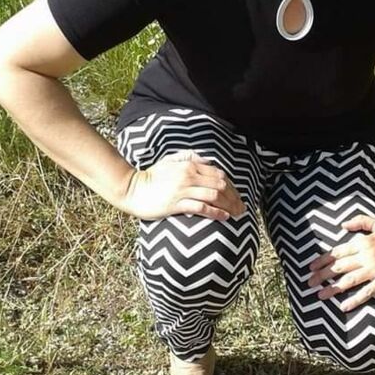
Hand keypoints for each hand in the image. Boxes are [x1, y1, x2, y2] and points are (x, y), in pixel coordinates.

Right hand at [121, 150, 246, 220]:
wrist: (132, 189)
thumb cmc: (152, 177)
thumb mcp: (170, 161)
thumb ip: (188, 157)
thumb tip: (205, 159)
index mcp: (190, 165)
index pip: (219, 174)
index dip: (232, 186)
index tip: (238, 197)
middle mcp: (189, 175)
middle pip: (220, 185)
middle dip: (234, 197)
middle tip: (242, 209)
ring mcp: (183, 189)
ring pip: (214, 195)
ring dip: (229, 205)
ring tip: (236, 215)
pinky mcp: (176, 203)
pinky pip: (201, 206)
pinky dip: (215, 212)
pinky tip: (224, 217)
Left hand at [307, 215, 374, 312]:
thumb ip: (359, 221)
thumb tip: (342, 225)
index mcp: (363, 242)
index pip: (337, 252)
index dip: (323, 260)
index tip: (311, 267)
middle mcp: (366, 256)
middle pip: (339, 267)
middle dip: (322, 275)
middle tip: (309, 283)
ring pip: (349, 280)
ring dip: (333, 288)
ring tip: (320, 295)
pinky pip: (366, 292)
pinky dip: (354, 300)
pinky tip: (343, 306)